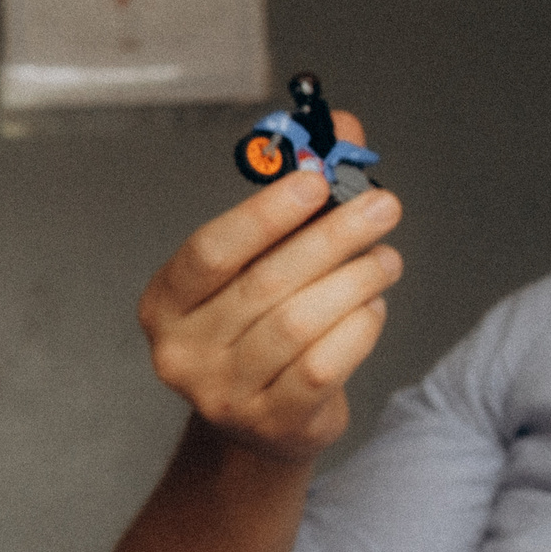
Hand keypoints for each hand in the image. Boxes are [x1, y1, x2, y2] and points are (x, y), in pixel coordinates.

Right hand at [139, 111, 401, 462]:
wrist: (261, 423)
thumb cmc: (260, 327)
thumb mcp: (263, 263)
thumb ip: (297, 196)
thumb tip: (342, 128)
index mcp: (165, 303)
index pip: (209, 251)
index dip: (263, 214)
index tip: (315, 181)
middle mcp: (181, 351)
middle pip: (264, 284)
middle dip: (331, 238)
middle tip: (381, 206)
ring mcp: (222, 394)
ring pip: (299, 324)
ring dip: (354, 282)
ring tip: (384, 259)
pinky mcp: (271, 423)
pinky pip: (324, 366)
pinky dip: (358, 328)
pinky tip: (371, 307)